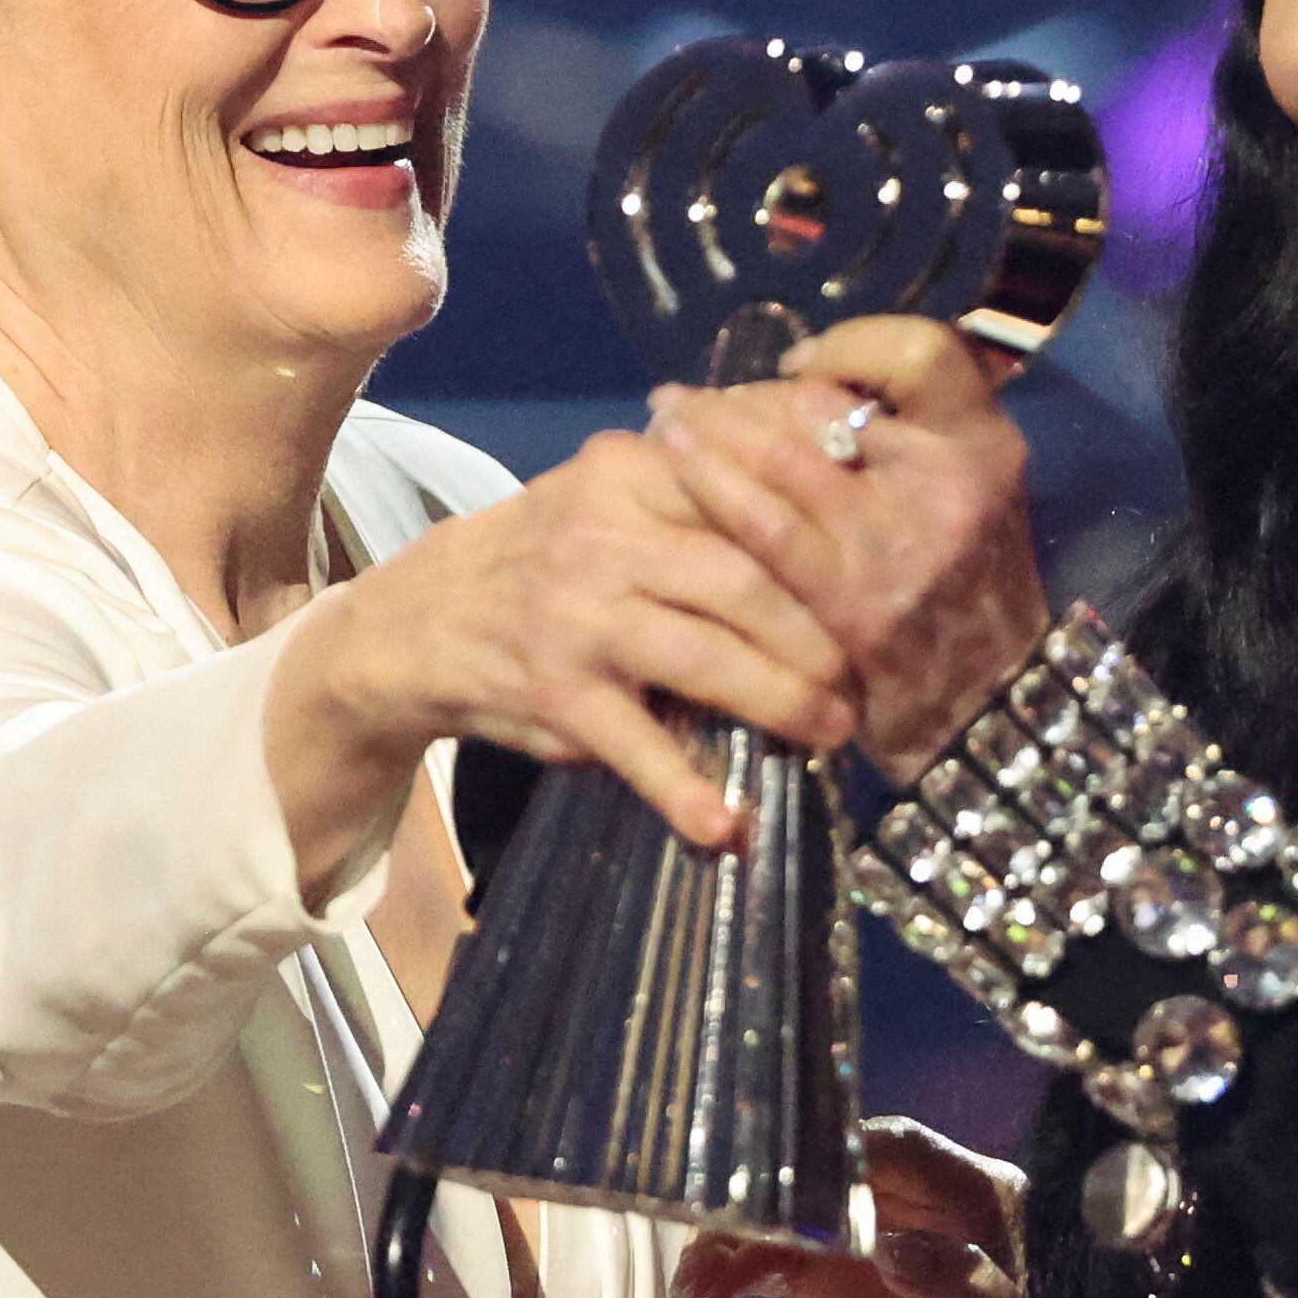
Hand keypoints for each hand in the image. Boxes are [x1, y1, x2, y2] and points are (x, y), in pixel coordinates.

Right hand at [269, 429, 859, 862]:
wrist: (419, 621)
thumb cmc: (550, 559)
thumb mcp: (613, 498)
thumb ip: (704, 495)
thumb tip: (833, 496)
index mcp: (629, 471)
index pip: (746, 492)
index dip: (822, 540)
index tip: (879, 577)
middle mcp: (602, 535)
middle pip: (742, 580)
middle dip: (819, 636)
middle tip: (865, 676)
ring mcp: (576, 616)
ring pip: (705, 657)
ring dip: (781, 702)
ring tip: (828, 732)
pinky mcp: (555, 694)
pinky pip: (635, 747)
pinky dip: (683, 791)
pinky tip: (725, 826)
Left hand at [650, 315, 1053, 771]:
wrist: (993, 707)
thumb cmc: (965, 591)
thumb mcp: (970, 496)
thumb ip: (912, 436)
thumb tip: (804, 385)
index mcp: (983, 443)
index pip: (920, 353)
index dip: (850, 347)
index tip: (797, 370)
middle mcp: (952, 480)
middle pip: (825, 408)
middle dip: (744, 400)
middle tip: (686, 399)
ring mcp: (903, 542)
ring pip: (783, 460)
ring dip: (709, 436)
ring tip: (663, 420)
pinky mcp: (859, 603)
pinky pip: (767, 534)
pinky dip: (714, 491)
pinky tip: (672, 471)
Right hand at [674, 1118, 1044, 1297]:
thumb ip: (963, 1291)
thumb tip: (892, 1248)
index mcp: (974, 1202)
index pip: (899, 1148)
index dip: (838, 1151)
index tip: (781, 1179)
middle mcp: (913, 1211)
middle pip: (821, 1176)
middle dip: (758, 1205)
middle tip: (708, 1250)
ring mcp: (867, 1251)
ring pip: (784, 1222)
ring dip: (727, 1249)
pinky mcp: (833, 1293)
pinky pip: (770, 1270)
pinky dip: (727, 1287)